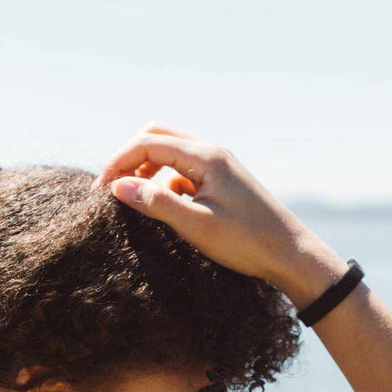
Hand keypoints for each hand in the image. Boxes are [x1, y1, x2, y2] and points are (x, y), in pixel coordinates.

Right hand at [89, 123, 341, 288]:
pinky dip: (167, 183)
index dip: (118, 163)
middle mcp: (212, 152)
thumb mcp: (196, 226)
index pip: (147, 143)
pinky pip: (185, 171)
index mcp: (205, 157)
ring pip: (171, 153)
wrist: (291, 255)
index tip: (100, 192)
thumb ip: (156, 203)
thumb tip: (118, 186)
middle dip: (130, 159)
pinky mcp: (224, 181)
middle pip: (157, 137)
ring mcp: (220, 166)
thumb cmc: (247, 243)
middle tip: (113, 190)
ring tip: (135, 201)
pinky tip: (167, 210)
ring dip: (147, 170)